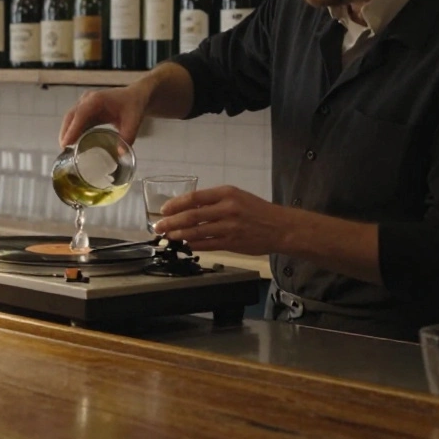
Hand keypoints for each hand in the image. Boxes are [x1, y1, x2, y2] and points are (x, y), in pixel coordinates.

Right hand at [58, 84, 151, 146]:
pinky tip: (73, 143)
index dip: (72, 129)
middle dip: (65, 133)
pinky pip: (76, 121)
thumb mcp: (133, 121)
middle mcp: (87, 100)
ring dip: (67, 133)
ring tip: (66, 149)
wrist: (135, 96)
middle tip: (64, 150)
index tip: (65, 143)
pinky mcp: (86, 110)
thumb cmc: (133, 106)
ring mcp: (85, 104)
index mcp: (97, 99)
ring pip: (71, 119)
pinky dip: (73, 132)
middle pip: (71, 116)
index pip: (80, 114)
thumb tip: (120, 154)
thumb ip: (127, 137)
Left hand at [155, 185, 290, 256]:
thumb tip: (187, 207)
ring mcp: (229, 227)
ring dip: (179, 235)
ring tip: (167, 237)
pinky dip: (193, 245)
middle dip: (171, 222)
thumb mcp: (237, 197)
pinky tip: (184, 245)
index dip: (175, 204)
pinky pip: (207, 244)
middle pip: (192, 216)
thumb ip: (214, 201)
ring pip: (197, 232)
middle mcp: (227, 208)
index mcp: (226, 193)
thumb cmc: (257, 210)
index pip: (194, 197)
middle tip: (158, 226)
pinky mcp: (232, 242)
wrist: (280, 227)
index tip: (163, 210)